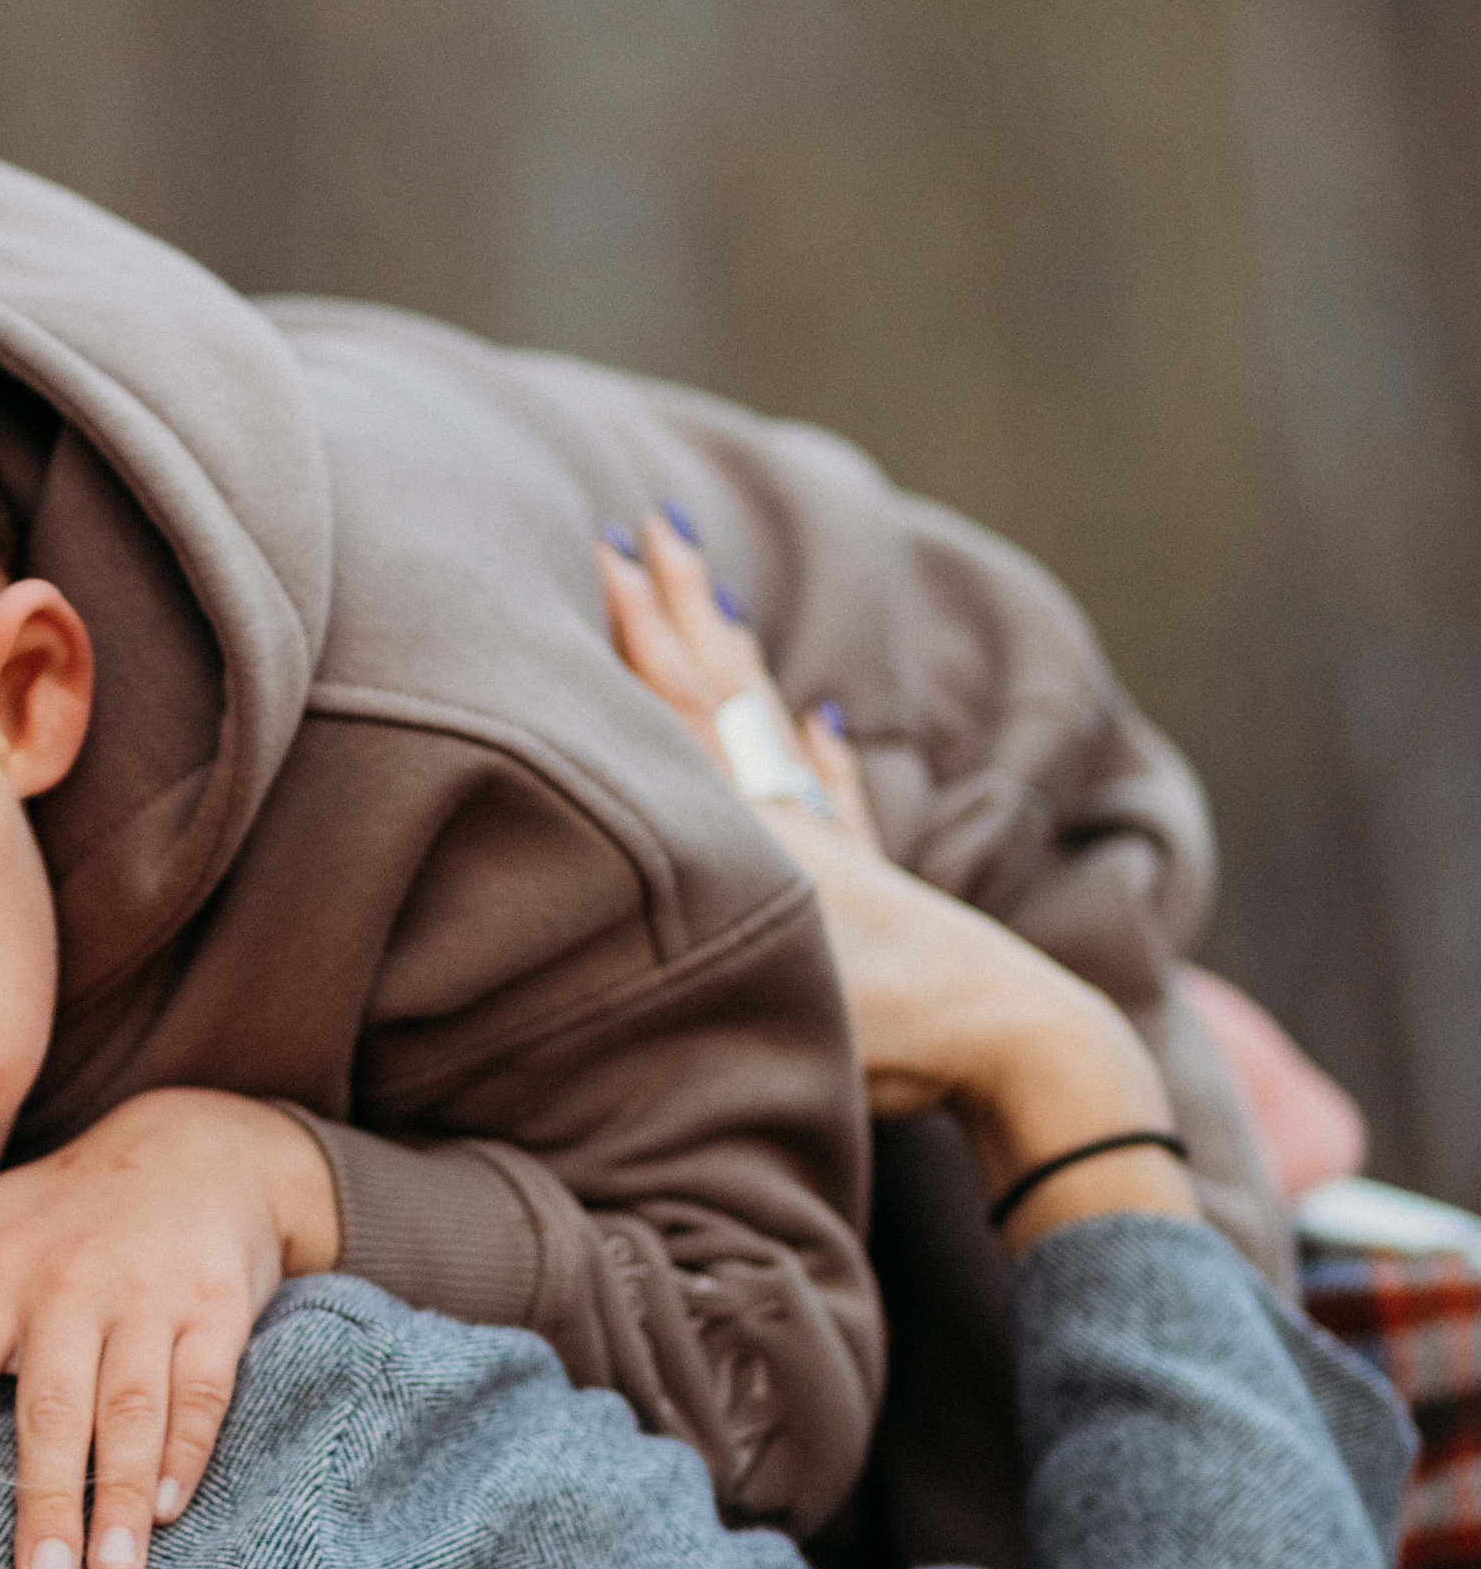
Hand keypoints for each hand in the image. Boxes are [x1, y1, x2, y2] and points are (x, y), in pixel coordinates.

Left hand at [0, 1089, 341, 1568]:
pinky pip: (202, 1389)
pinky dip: (187, 1451)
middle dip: (44, 1498)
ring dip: (119, 1492)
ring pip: (131, 1407)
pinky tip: (168, 1511)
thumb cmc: (69, 1205)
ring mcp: (150, 1296)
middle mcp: (71, 1283)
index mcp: (0, 1268)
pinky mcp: (218, 1307)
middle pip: (53, 1406)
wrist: (200, 1148)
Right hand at [598, 512, 1201, 1245]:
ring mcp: (836, 847)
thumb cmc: (887, 1033)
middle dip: (678, 610)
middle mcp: (786, 822)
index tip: (608, 550)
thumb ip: (656, 975)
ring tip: (714, 590)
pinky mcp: (877, 884)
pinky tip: (821, 714)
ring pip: (771, 726)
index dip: (638, 634)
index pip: (676, 712)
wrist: (1012, 1040)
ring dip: (737, 656)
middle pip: (719, 694)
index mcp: (749, 838)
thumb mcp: (759, 994)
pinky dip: (819, 750)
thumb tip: (556, 954)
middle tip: (654, 528)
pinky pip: (836, 795)